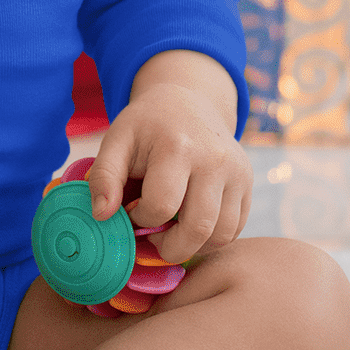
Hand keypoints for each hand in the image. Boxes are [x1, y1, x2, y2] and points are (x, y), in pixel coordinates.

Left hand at [86, 52, 250, 265]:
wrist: (188, 102)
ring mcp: (237, 173)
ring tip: (171, 232)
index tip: (131, 211)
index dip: (140, 220)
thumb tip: (101, 216)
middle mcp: (215, 160)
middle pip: (198, 228)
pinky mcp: (247, 184)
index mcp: (178, 147)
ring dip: (193, 246)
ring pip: (221, 235)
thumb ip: (104, 177)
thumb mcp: (117, 140)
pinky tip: (189, 225)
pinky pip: (235, 229)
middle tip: (152, 238)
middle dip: (169, 247)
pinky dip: (212, 239)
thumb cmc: (147, 125)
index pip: (161, 207)